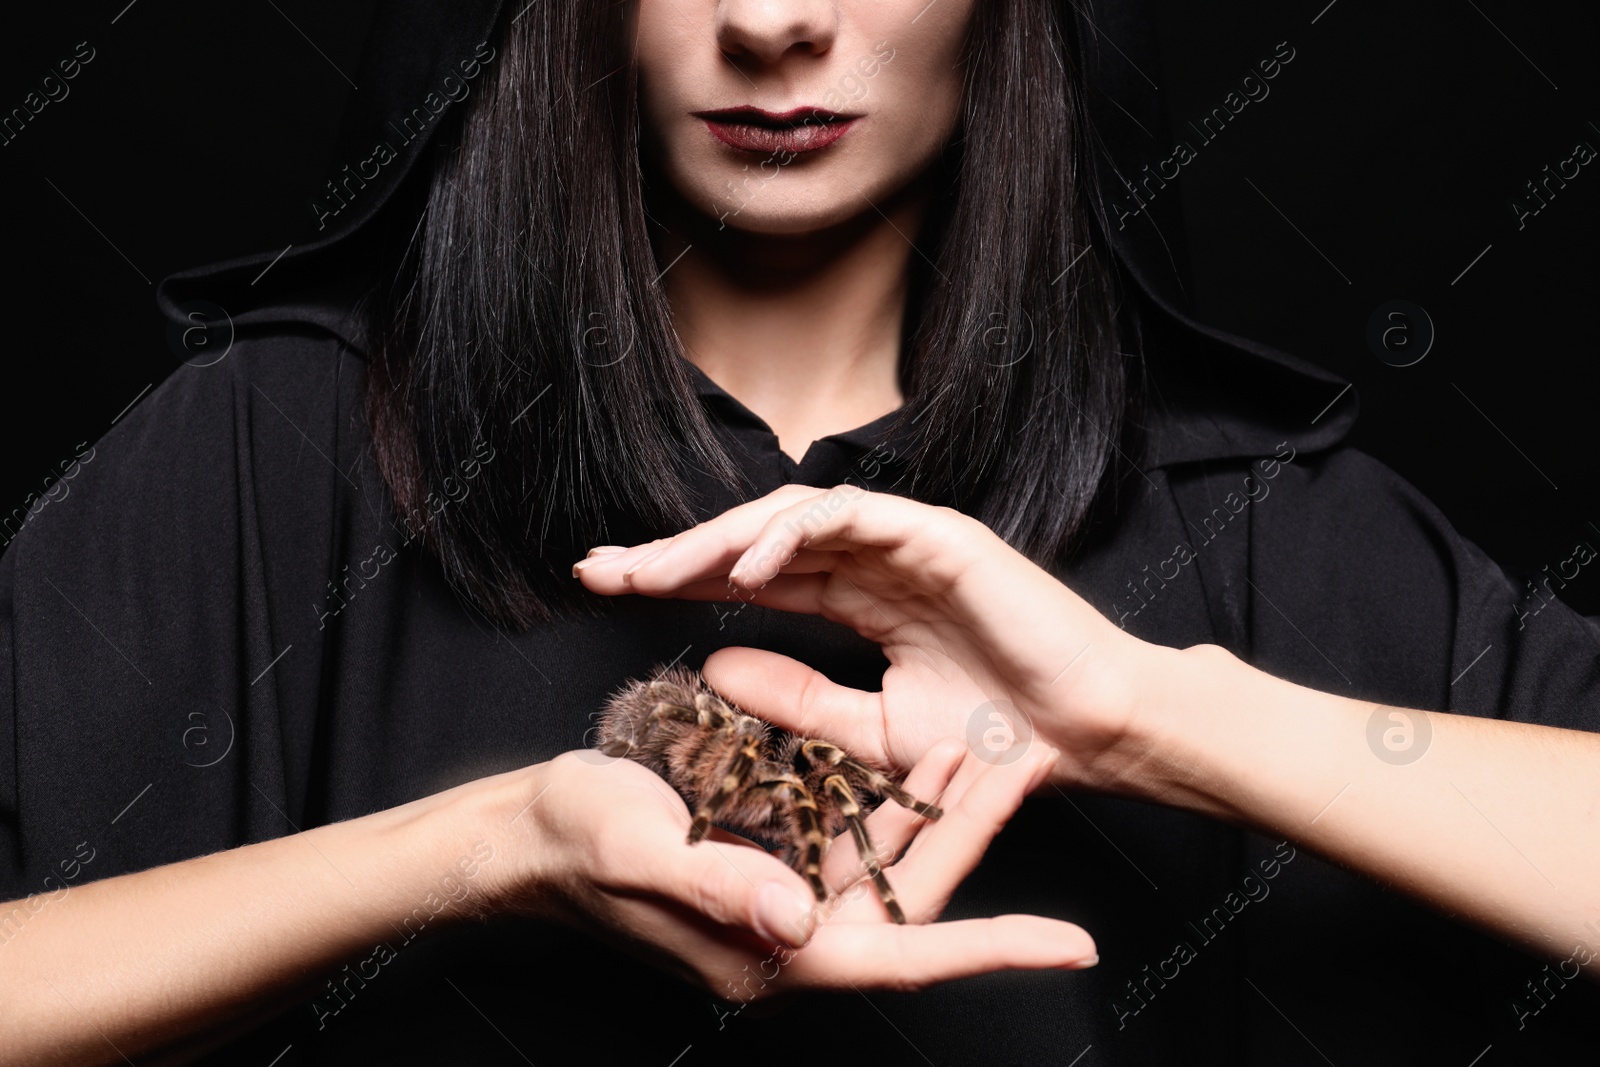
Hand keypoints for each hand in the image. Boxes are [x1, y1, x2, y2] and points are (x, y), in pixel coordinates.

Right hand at [490, 736, 1095, 999]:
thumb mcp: (643, 854)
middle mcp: (787, 933)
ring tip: (991, 749)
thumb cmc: (575, 846)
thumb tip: (801, 923)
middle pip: (909, 897)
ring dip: (937, 811)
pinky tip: (917, 754)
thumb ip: (721, 889)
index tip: (1072, 943)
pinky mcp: (767, 859)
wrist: (526, 830)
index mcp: (770, 953)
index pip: (902, 958)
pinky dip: (885, 799)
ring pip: (885, 860)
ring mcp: (779, 896)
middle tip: (1028, 768)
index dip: (991, 950)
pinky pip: (845, 833)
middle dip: (973, 838)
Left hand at [572, 484, 1158, 790]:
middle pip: (753, 540)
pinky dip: (793, 535)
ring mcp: (905, 540)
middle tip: (601, 571)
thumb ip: (798, 700)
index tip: (611, 592)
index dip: (682, 580)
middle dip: (673, 553)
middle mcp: (873, 559)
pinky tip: (743, 567)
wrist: (1083, 740)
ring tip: (654, 573)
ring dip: (717, 541)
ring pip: (789, 518)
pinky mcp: (941, 534)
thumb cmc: (994, 740)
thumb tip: (716, 665)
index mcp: (858, 596)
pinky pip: (851, 518)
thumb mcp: (870, 733)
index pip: (752, 577)